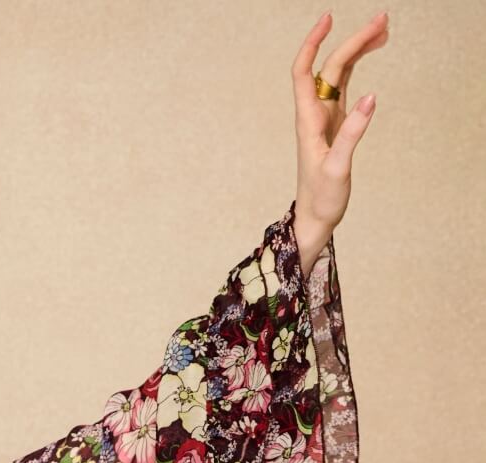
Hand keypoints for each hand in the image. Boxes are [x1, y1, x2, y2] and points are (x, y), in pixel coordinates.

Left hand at [292, 9, 386, 271]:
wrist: (315, 218)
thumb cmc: (322, 199)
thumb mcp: (338, 169)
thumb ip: (352, 133)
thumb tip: (371, 98)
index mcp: (308, 120)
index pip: (303, 72)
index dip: (313, 44)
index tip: (328, 20)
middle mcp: (314, 113)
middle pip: (331, 67)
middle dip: (352, 41)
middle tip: (383, 21)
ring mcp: (326, 116)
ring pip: (339, 73)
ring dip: (358, 50)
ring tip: (383, 31)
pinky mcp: (336, 123)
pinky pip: (346, 86)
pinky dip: (359, 67)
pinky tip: (373, 53)